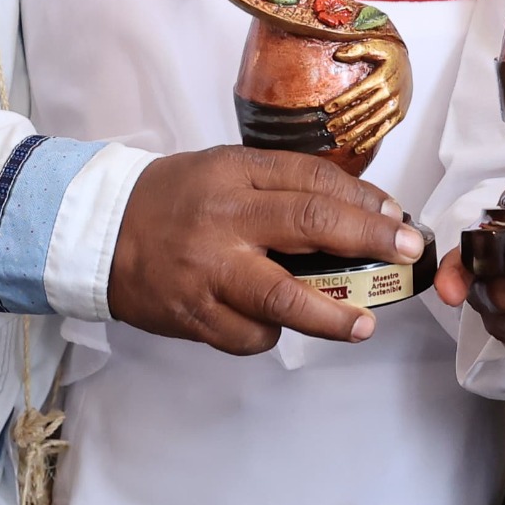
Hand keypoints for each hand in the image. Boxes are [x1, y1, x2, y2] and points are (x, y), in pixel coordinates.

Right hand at [107, 148, 427, 353]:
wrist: (99, 233)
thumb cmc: (172, 200)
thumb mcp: (225, 171)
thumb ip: (281, 186)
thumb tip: (356, 212)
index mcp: (234, 174)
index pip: (312, 179)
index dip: (362, 199)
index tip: (395, 218)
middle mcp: (224, 218)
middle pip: (309, 223)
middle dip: (368, 239)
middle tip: (405, 253)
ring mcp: (208, 270)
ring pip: (282, 297)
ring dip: (331, 316)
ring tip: (364, 326)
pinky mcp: (193, 315)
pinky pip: (248, 334)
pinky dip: (270, 333)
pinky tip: (274, 323)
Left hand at [323, 34, 408, 155]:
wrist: (410, 64)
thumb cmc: (389, 55)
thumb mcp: (375, 46)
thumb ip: (356, 49)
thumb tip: (337, 54)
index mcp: (382, 77)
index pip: (359, 91)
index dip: (342, 100)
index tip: (327, 109)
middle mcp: (390, 92)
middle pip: (363, 109)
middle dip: (344, 119)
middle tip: (328, 127)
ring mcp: (396, 106)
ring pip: (372, 122)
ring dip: (355, 133)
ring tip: (339, 140)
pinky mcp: (399, 115)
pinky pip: (384, 130)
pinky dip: (371, 140)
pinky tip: (357, 147)